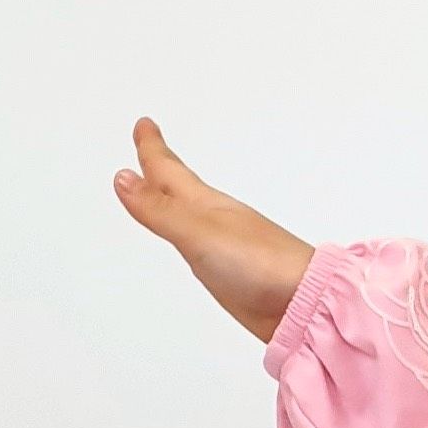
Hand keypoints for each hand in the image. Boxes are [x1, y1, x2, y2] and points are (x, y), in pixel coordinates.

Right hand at [113, 117, 315, 341]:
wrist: (305, 303)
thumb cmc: (259, 263)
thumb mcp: (197, 233)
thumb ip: (159, 210)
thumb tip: (123, 178)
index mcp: (206, 205)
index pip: (171, 170)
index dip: (153, 148)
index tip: (144, 125)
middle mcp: (216, 220)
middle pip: (181, 187)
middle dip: (161, 167)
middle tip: (148, 145)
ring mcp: (227, 245)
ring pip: (191, 214)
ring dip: (173, 200)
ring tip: (161, 190)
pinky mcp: (234, 273)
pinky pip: (202, 244)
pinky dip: (188, 234)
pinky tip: (194, 240)